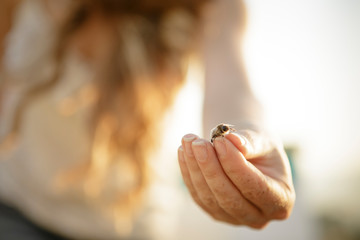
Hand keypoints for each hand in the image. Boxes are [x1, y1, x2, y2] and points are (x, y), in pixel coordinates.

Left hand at [178, 130, 294, 228]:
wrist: (247, 150)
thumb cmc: (259, 145)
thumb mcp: (262, 139)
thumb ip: (250, 141)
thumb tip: (231, 139)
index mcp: (281, 200)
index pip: (256, 187)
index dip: (235, 165)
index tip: (219, 140)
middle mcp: (259, 216)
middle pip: (229, 197)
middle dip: (211, 168)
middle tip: (198, 143)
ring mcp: (234, 218)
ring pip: (209, 198)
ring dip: (195, 168)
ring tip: (189, 141)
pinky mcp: (214, 212)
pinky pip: (197, 195)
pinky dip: (188, 172)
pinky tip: (183, 151)